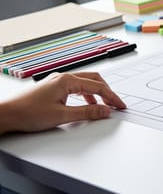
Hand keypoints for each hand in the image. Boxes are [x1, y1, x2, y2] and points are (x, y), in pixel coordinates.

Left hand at [0, 72, 126, 133]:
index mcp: (67, 81)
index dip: (112, 97)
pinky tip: (86, 105)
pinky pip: (75, 88)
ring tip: (103, 106)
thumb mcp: (62, 115)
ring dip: (97, 94)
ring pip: (85, 83)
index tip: (120, 106)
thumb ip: (87, 112)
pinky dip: (86, 95)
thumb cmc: (28, 113)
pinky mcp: (53, 88)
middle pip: (93, 80)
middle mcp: (63, 78)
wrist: (7, 114)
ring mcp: (57, 82)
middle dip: (107, 92)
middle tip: (116, 104)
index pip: (97, 87)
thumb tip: (105, 111)